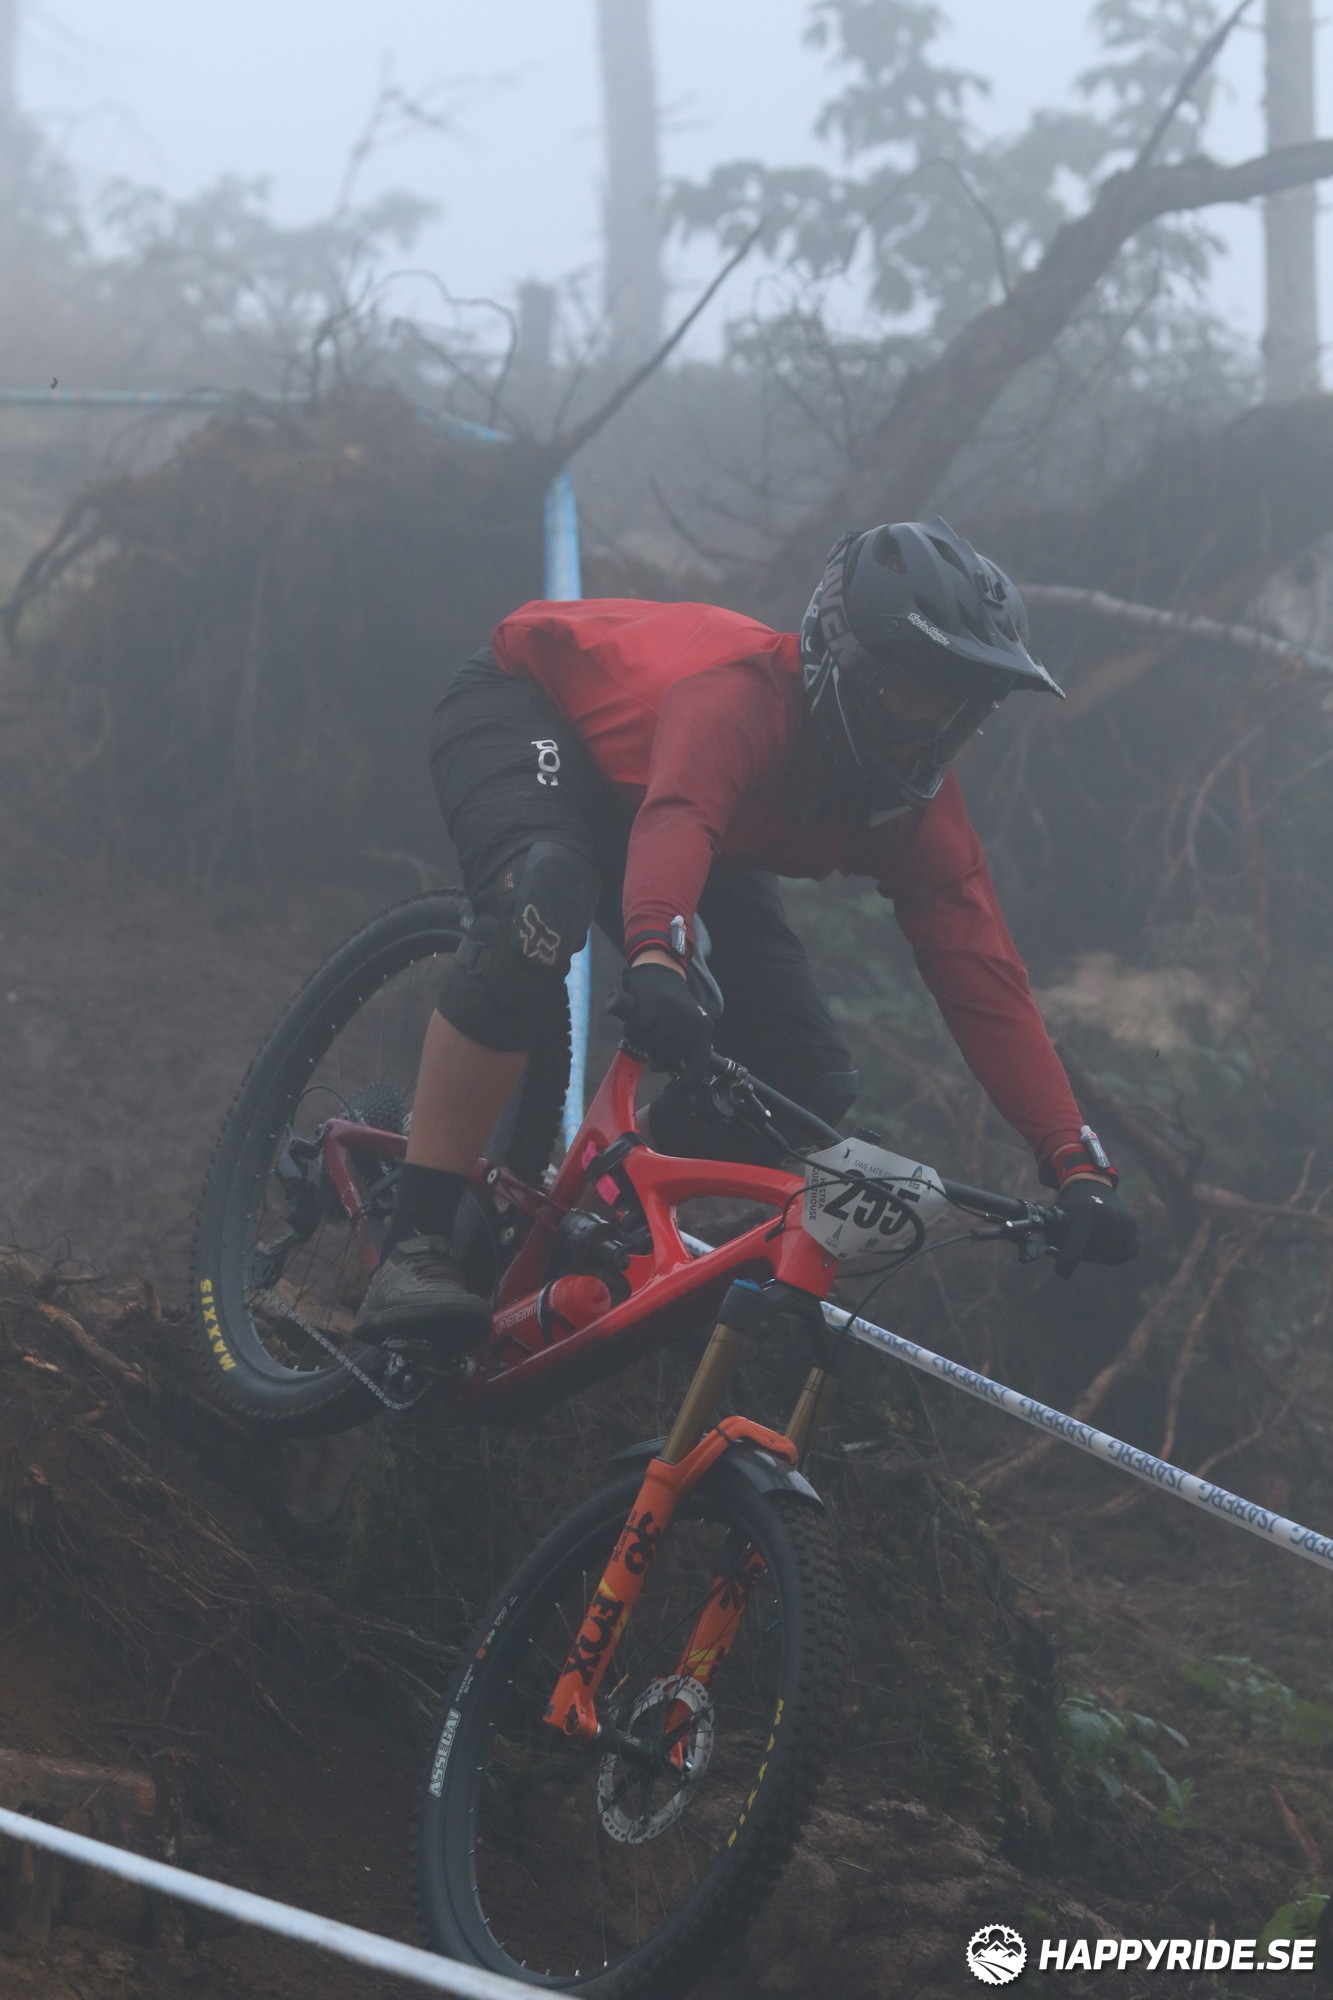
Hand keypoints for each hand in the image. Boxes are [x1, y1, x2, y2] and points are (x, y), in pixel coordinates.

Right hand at [619, 961, 712, 1078]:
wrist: (661, 971)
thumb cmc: (672, 1006)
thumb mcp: (687, 1025)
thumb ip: (685, 1049)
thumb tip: (680, 1081)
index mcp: (702, 1030)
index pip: (699, 1066)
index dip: (688, 1085)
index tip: (679, 1092)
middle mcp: (690, 1023)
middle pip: (668, 1058)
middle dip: (657, 1056)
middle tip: (654, 1045)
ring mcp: (670, 1015)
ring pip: (650, 1046)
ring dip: (643, 1041)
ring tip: (647, 1028)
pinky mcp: (650, 1006)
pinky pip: (637, 1032)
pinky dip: (632, 1030)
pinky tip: (637, 1020)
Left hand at [1053, 1178, 1138, 1279]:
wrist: (1092, 1182)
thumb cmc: (1071, 1202)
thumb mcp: (1059, 1213)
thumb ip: (1053, 1234)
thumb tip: (1044, 1256)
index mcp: (1085, 1212)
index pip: (1075, 1247)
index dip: (1066, 1264)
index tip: (1061, 1272)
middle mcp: (1107, 1216)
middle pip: (1095, 1254)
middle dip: (1083, 1256)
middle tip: (1076, 1249)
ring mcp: (1122, 1220)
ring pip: (1112, 1256)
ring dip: (1100, 1257)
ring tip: (1090, 1246)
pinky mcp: (1131, 1224)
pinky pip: (1128, 1251)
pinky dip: (1118, 1255)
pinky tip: (1107, 1248)